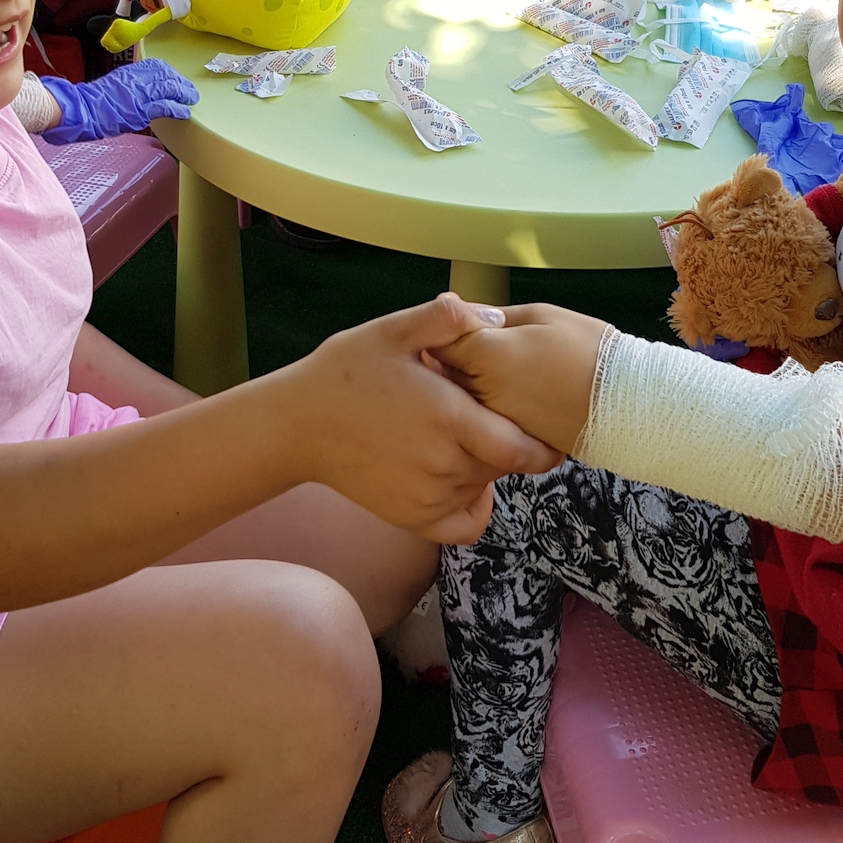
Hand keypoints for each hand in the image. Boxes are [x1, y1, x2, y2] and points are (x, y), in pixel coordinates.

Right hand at [39, 62, 198, 142]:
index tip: (177, 79)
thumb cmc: (92, 101)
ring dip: (183, 94)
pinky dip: (177, 108)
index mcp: (129, 71)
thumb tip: (140, 91)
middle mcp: (136, 79)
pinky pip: (165, 106)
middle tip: (190, 90)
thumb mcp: (113, 85)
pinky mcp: (140, 110)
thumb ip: (129, 85)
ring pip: (169, 88)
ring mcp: (139, 93)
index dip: (170, 73)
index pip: (157, 67)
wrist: (81, 110)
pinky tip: (184, 112)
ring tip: (191, 99)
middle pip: (166, 76)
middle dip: (181, 83)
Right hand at [284, 295, 561, 542]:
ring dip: (486, 465)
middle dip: (509, 440)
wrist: (298, 423)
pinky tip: (465, 480)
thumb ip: (446, 320)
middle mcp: (444, 464)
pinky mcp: (412, 518)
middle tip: (490, 415)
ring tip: (460, 434)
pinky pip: (465, 524)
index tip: (544, 423)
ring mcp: (428, 495)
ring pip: (485, 487)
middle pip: (506, 464)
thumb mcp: (393, 330)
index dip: (541, 440)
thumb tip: (495, 318)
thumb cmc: (347, 371)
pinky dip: (474, 506)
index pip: (523, 448)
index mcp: (449, 418)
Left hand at [438, 303, 609, 454]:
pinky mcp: (506, 439)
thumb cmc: (588, 350)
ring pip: (461, 396)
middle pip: (445, 370)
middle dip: (456, 356)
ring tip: (511, 369)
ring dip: (471, 381)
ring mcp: (492, 421)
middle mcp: (479, 392)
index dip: (445, 329)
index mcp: (485, 355)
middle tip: (492, 346)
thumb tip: (454, 307)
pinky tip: (519, 393)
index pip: (437, 339)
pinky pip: (483, 418)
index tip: (466, 325)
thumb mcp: (541, 315)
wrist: (626, 404)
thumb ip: (491, 315)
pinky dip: (491, 405)